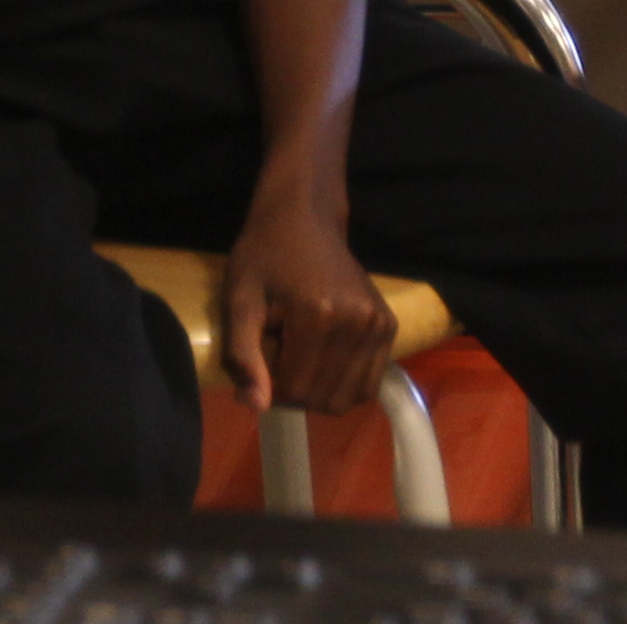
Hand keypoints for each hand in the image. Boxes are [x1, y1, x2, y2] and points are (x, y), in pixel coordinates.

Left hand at [220, 184, 396, 417]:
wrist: (304, 219)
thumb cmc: (263, 256)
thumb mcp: (238, 299)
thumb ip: (242, 354)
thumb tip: (256, 406)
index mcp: (318, 315)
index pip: (297, 390)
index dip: (271, 391)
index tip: (258, 370)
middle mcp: (357, 322)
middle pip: (326, 399)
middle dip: (296, 396)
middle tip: (277, 365)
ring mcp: (379, 324)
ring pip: (350, 397)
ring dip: (320, 395)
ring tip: (299, 365)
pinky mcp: (389, 325)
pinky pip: (370, 383)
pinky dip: (345, 386)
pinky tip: (323, 364)